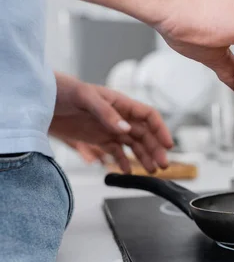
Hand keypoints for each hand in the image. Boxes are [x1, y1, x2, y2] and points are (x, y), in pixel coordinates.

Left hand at [50, 72, 173, 173]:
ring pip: (133, 145)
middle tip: (162, 165)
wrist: (37, 100)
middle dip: (155, 150)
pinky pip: (115, 152)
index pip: (148, 116)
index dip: (161, 130)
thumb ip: (106, 113)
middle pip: (145, 134)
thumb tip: (125, 129)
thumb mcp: (84, 97)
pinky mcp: (97, 138)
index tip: (168, 145)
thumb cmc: (61, 90)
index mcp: (120, 103)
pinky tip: (127, 171)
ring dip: (144, 157)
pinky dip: (122, 162)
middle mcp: (118, 117)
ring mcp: (109, 128)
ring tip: (151, 171)